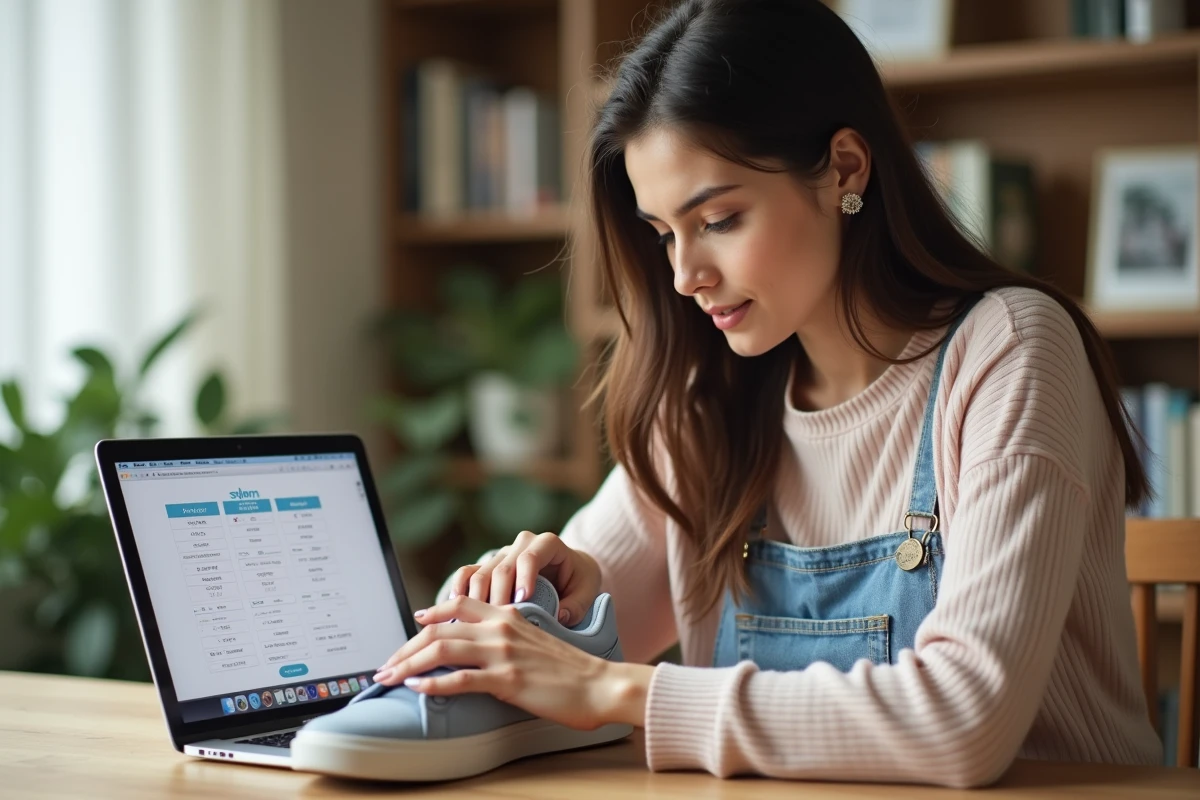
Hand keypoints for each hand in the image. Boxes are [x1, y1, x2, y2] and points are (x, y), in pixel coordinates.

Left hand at [373, 596, 650, 729]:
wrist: (602, 684)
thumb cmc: (573, 670)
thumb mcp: (537, 642)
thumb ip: (511, 638)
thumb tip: (487, 650)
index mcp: (509, 616)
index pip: (459, 606)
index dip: (432, 613)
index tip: (413, 623)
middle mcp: (502, 629)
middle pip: (439, 629)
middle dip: (406, 648)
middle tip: (385, 665)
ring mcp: (503, 653)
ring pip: (442, 650)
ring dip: (408, 664)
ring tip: (389, 678)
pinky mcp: (508, 680)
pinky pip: (461, 679)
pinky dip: (433, 683)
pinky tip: (416, 688)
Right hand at [447, 531, 600, 626]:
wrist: (569, 570)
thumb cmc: (578, 580)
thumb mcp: (588, 589)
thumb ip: (578, 604)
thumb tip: (561, 617)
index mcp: (547, 544)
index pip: (531, 556)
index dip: (525, 576)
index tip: (524, 599)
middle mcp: (520, 544)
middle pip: (502, 567)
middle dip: (498, 595)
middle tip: (497, 622)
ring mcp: (501, 554)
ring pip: (481, 572)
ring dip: (477, 599)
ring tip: (476, 624)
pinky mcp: (486, 566)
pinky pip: (466, 574)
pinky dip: (459, 590)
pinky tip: (455, 611)